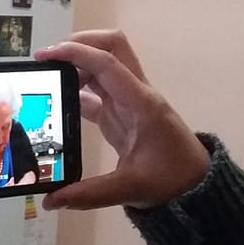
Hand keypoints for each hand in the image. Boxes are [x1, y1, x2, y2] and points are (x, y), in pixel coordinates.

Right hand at [35, 30, 209, 210]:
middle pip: (112, 47)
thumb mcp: (130, 189)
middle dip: (80, 43)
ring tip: (46, 76)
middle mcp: (136, 94)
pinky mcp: (123, 112)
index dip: (76, 53)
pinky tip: (57, 99)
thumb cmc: (171, 180)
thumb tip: (50, 201)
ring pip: (104, 63)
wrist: (198, 185)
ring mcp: (130, 101)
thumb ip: (88, 195)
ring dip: (77, 62)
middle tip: (48, 57)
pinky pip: (98, 89)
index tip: (45, 55)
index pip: (107, 64)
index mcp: (141, 104)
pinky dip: (77, 87)